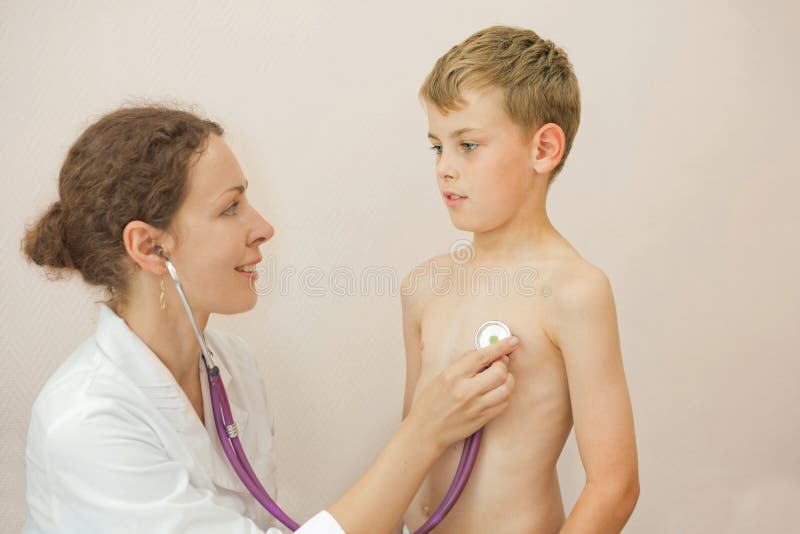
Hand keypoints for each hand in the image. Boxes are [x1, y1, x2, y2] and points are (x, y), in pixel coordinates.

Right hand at [407, 336, 517, 453]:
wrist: (426, 430)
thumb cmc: (431, 402)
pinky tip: (497, 392)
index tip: (512, 340)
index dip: (500, 346)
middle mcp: (465, 391)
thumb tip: (485, 351)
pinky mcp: (482, 419)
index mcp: (452, 376)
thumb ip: (463, 364)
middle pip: (499, 372)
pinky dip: (505, 394)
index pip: (482, 356)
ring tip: (500, 378)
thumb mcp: (441, 376)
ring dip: (507, 380)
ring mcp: (475, 407)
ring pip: (506, 388)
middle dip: (504, 364)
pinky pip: (504, 404)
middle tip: (501, 362)